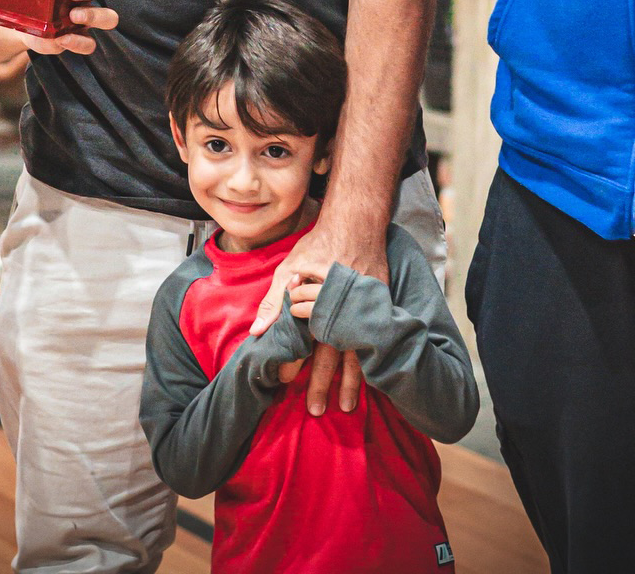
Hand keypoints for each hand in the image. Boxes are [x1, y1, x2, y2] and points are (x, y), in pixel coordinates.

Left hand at [18, 0, 117, 57]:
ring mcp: (84, 27)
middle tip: (74, 13)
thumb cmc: (36, 6)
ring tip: (72, 20)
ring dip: (91, 20)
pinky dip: (77, 42)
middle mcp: (87, 8)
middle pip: (108, 10)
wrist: (28, 28)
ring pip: (105, 24)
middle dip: (93, 12)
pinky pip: (88, 44)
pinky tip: (62, 40)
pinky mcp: (78, 41)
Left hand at [249, 217, 387, 414]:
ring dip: (351, 380)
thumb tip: (257, 331)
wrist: (357, 224)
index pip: (306, 341)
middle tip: (318, 410)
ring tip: (347, 405)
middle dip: (324, 383)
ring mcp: (362, 308)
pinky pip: (372, 339)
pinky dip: (370, 360)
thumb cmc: (319, 245)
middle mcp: (341, 309)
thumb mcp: (289, 268)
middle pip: (332, 353)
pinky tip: (371, 377)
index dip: (297, 364)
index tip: (287, 384)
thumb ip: (274, 301)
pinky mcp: (378, 306)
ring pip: (356, 351)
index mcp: (318, 302)